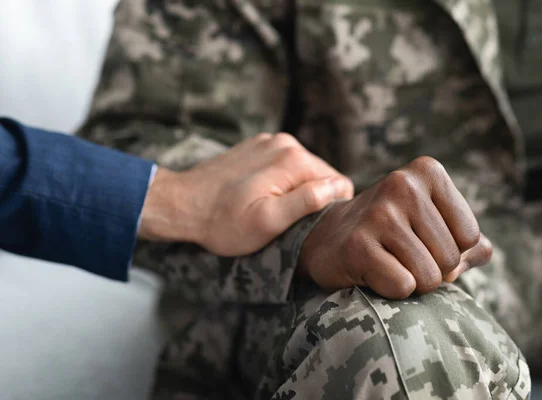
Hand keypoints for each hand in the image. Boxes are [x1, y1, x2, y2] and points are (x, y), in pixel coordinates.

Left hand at [138, 133, 353, 254]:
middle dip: (311, 198)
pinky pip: (284, 164)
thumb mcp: (268, 221)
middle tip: (285, 219)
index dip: (328, 208)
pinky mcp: (257, 145)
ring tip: (270, 207)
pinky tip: (259, 193)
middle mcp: (286, 143)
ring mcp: (270, 141)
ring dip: (294, 189)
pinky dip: (279, 180)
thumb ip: (307, 201)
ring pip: (303, 170)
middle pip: (322, 175)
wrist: (182, 205)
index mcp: (295, 160)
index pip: (339, 183)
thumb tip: (338, 187)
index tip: (305, 223)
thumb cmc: (224, 222)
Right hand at [298, 156, 492, 299]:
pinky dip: (391, 290)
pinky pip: (403, 286)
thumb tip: (481, 253)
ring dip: (412, 283)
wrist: (329, 238)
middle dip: (432, 271)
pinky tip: (371, 271)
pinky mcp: (358, 244)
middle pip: (451, 259)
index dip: (451, 252)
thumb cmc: (392, 234)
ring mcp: (379, 214)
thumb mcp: (434, 225)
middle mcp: (402, 185)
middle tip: (401, 256)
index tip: (421, 241)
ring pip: (429, 277)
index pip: (471, 236)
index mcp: (427, 172)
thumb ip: (472, 243)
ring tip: (388, 262)